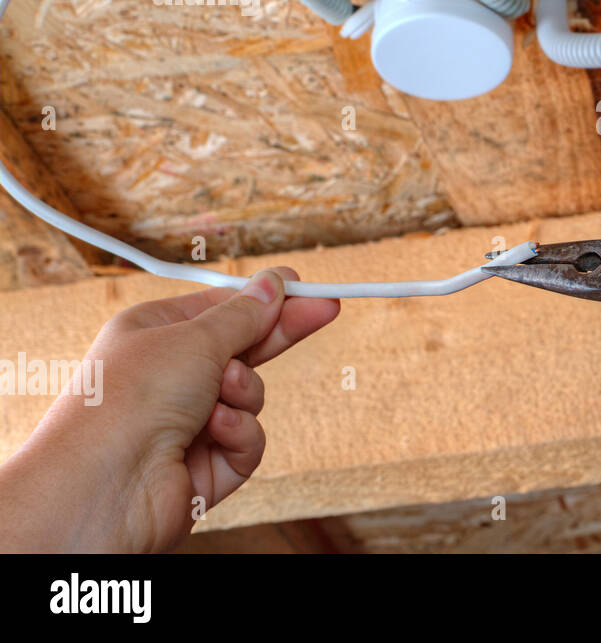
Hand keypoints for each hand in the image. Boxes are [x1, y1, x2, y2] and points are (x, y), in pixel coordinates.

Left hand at [0, 268, 338, 552]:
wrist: (102, 487)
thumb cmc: (127, 401)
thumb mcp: (194, 339)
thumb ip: (244, 316)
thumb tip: (271, 286)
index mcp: (153, 336)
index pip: (222, 310)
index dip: (265, 299)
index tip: (305, 287)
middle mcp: (168, 378)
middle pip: (243, 349)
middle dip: (279, 334)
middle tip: (325, 311)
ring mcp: (186, 423)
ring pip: (251, 397)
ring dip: (245, 394)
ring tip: (221, 397)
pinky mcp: (204, 466)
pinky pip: (247, 439)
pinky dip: (238, 434)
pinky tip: (217, 433)